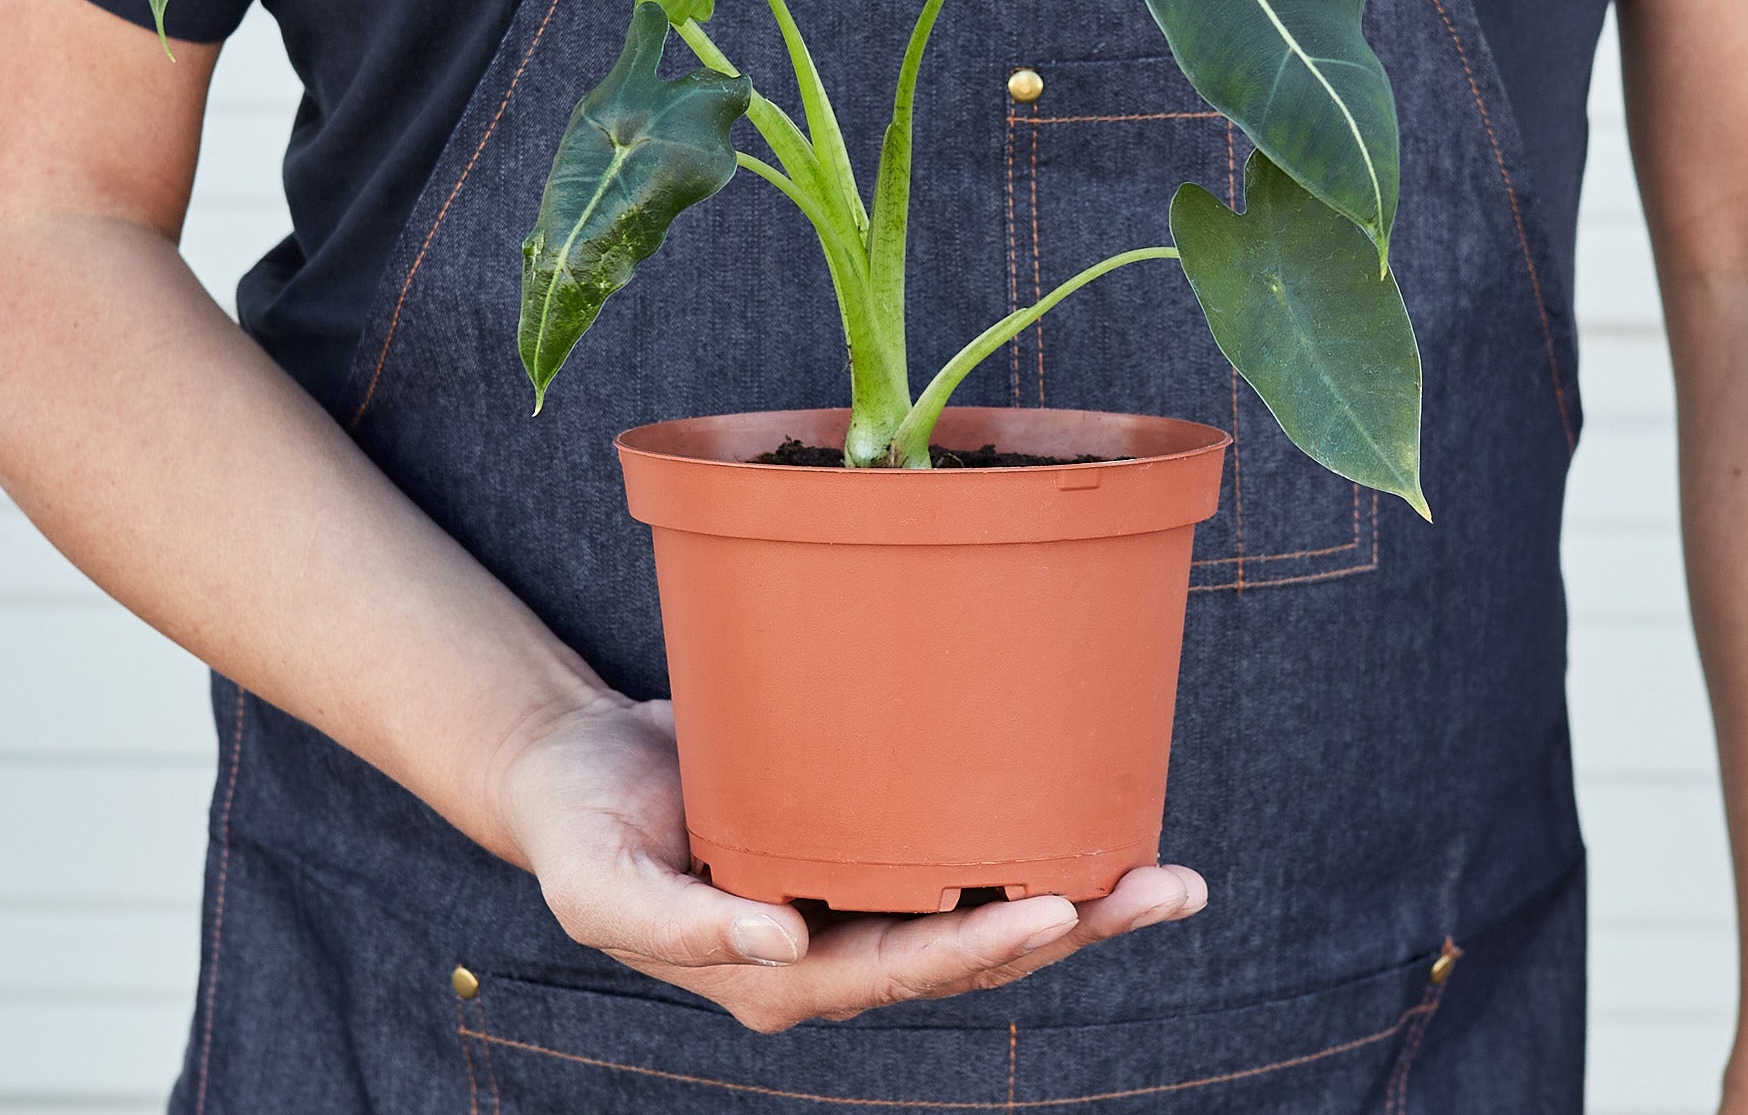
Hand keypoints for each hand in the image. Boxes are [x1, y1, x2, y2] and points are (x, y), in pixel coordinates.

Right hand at [496, 689, 1206, 1032]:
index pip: (900, 972)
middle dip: (1071, 927)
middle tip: (1164, 889)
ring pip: (982, 915)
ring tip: (1169, 877)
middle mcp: (835, 949)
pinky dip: (1023, 844)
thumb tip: (781, 946)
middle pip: (971, 955)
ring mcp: (855, 899)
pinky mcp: (861, 841)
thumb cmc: (582, 829)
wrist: (578, 771)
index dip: (980, 948)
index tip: (1057, 909)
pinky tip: (1088, 824)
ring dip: (1078, 900)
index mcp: (778, 976)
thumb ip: (676, 924)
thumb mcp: (598, 883)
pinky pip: (953, 855)